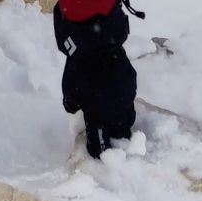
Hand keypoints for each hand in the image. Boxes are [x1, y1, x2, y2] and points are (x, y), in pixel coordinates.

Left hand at [55, 0, 136, 155]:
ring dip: (122, 115)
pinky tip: (115, 87)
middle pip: (121, 130)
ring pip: (128, 113)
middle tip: (111, 131)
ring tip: (114, 110)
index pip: (100, 140)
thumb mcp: (69, 90)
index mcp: (99, 116)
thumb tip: (76, 109)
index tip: (98, 153)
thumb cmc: (79, 71)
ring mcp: (128, 96)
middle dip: (117, 133)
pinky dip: (123, 96)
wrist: (97, 47)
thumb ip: (73, 104)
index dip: (98, 148)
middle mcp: (117, 110)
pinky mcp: (132, 82)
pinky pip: (129, 95)